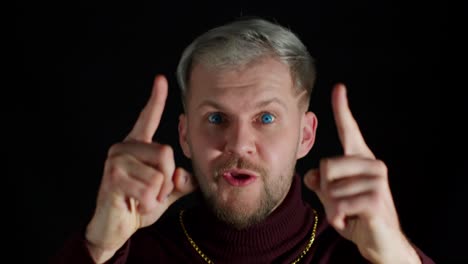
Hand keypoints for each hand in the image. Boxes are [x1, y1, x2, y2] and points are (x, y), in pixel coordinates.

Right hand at [85, 75, 196, 262]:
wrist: (114, 228)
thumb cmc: (138, 206)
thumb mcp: (165, 193)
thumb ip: (180, 182)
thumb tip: (183, 174)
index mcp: (137, 146)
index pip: (148, 118)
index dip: (156, 99)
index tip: (161, 80)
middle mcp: (124, 148)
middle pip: (165, 153)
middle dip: (166, 180)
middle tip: (150, 192)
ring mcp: (116, 161)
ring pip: (159, 175)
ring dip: (156, 195)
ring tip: (139, 198)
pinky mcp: (112, 177)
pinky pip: (149, 190)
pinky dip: (148, 204)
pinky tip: (133, 205)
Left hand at [304, 84, 419, 262]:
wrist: (378, 240)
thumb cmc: (355, 213)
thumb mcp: (332, 196)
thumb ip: (320, 182)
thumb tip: (313, 176)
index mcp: (359, 158)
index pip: (349, 130)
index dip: (342, 109)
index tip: (338, 88)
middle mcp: (372, 164)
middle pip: (326, 165)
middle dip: (325, 190)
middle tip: (341, 203)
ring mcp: (377, 180)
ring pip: (330, 188)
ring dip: (332, 207)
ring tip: (349, 212)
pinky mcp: (376, 198)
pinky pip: (339, 204)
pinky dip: (338, 218)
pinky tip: (351, 220)